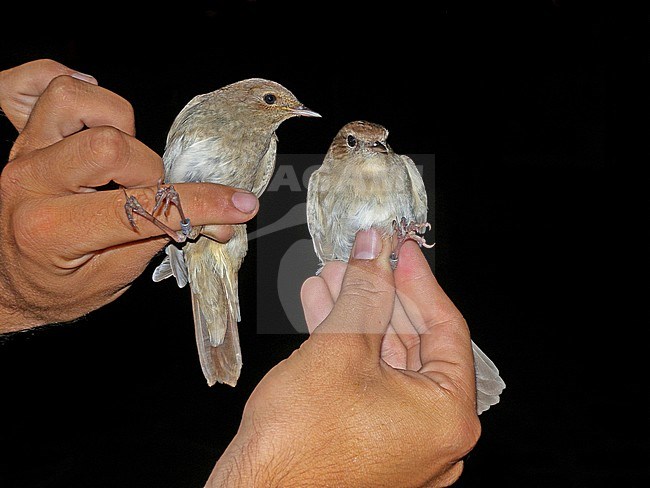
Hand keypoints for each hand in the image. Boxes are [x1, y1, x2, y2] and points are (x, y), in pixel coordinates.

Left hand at [0, 60, 259, 330]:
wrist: (6, 284)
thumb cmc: (57, 286)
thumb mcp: (112, 280)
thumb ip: (161, 242)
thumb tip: (217, 219)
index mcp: (54, 230)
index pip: (142, 207)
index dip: (200, 204)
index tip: (238, 205)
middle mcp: (32, 183)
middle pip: (110, 145)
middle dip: (150, 170)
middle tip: (152, 194)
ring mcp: (24, 153)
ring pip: (75, 101)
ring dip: (117, 126)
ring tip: (123, 160)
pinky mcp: (23, 137)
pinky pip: (35, 84)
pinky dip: (74, 90)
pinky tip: (94, 118)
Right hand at [208, 232, 479, 486]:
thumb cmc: (300, 440)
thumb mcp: (339, 348)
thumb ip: (364, 292)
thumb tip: (373, 249)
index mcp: (446, 416)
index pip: (446, 329)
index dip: (419, 281)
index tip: (399, 250)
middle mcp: (432, 434)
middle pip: (411, 343)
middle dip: (379, 295)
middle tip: (361, 259)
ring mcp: (400, 442)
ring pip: (382, 360)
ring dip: (356, 315)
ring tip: (332, 276)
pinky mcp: (368, 442)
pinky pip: (365, 383)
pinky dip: (345, 346)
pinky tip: (321, 309)